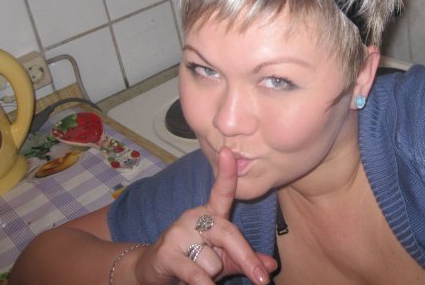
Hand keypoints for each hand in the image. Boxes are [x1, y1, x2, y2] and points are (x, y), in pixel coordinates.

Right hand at [133, 147, 276, 284]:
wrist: (152, 270)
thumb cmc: (192, 261)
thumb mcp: (221, 259)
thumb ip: (243, 259)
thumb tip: (271, 264)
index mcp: (210, 214)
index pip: (221, 190)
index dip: (226, 172)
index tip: (228, 151)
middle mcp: (195, 216)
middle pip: (228, 232)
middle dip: (246, 257)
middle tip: (262, 279)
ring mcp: (179, 231)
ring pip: (213, 260)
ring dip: (212, 275)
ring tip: (197, 271)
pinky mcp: (168, 251)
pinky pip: (197, 273)